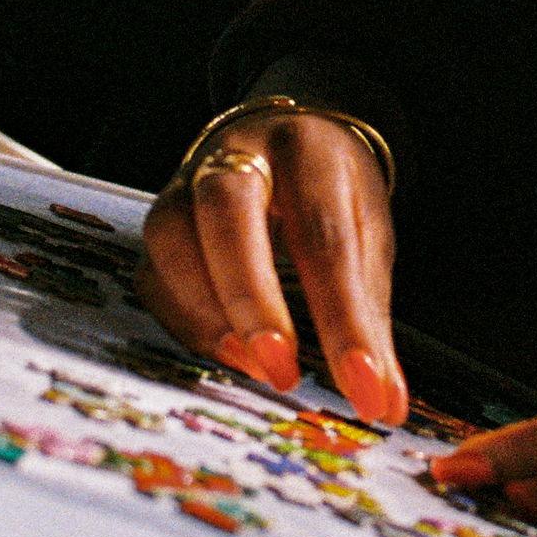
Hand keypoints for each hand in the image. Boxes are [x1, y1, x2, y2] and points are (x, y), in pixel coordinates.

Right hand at [139, 107, 407, 425]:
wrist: (284, 133)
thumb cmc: (331, 193)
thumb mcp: (368, 235)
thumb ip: (369, 318)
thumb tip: (384, 402)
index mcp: (308, 151)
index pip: (324, 235)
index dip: (343, 317)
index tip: (364, 385)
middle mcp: (239, 154)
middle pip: (227, 214)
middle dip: (251, 298)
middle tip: (282, 370)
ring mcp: (187, 181)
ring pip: (172, 237)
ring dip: (208, 314)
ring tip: (253, 367)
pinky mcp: (158, 216)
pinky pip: (152, 273)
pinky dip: (184, 321)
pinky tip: (225, 353)